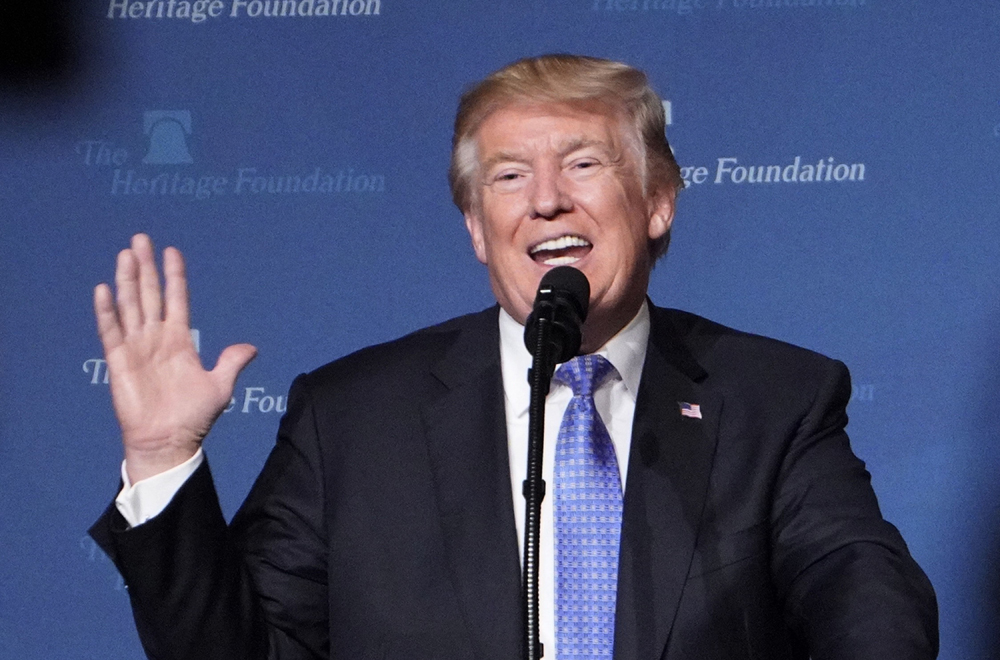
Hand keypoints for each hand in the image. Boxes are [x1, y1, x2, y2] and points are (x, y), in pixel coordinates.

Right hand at [94, 234, 256, 482]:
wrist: (169, 441)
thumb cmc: (193, 417)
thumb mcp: (220, 387)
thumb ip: (231, 362)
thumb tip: (250, 347)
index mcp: (180, 340)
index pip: (176, 299)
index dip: (174, 276)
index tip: (172, 251)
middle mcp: (156, 338)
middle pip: (149, 294)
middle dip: (146, 266)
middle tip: (141, 238)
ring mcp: (136, 347)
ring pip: (130, 305)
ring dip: (127, 280)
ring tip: (126, 254)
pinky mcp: (119, 361)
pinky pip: (111, 331)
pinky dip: (107, 311)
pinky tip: (105, 289)